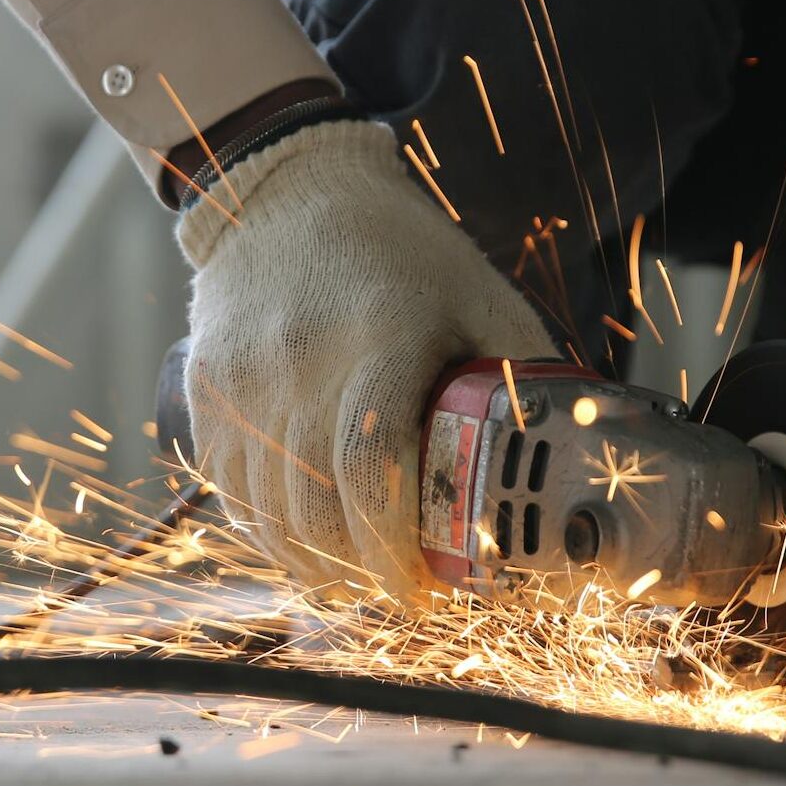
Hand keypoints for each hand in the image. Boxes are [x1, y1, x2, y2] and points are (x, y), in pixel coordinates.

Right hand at [177, 119, 551, 594]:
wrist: (284, 192)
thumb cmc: (400, 250)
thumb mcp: (479, 295)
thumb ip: (523, 373)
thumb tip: (580, 453)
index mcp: (382, 339)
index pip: (372, 472)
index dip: (393, 550)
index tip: (422, 591)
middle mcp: (302, 363)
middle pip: (316, 509)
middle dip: (359, 572)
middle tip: (400, 593)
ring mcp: (244, 380)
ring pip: (267, 513)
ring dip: (314, 566)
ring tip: (355, 579)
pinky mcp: (205, 390)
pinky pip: (229, 491)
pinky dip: (266, 534)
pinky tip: (303, 546)